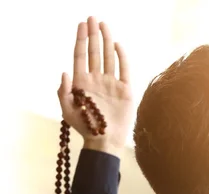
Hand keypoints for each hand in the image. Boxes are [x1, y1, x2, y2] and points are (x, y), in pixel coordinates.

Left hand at [57, 17, 133, 157]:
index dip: (80, 39)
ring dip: (106, 41)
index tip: (81, 25)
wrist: (104, 140)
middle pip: (94, 52)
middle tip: (92, 18)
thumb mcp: (67, 110)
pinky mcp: (125, 90)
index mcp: (82, 82)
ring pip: (108, 57)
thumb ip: (63, 91)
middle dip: (93, 34)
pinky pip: (123, 70)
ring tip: (104, 25)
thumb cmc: (85, 127)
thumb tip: (65, 71)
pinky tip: (117, 45)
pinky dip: (121, 57)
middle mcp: (97, 80)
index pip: (81, 55)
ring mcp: (111, 84)